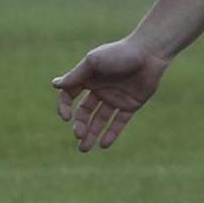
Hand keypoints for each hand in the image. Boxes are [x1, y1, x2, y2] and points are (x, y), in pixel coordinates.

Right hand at [53, 37, 170, 150]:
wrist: (149, 53)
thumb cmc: (119, 53)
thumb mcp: (94, 62)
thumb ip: (75, 76)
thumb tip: (54, 85)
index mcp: (88, 79)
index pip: (69, 96)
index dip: (64, 107)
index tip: (66, 117)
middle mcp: (100, 89)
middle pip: (84, 112)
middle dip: (80, 126)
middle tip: (78, 136)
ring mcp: (115, 98)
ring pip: (100, 120)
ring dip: (92, 134)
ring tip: (84, 149)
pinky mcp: (131, 105)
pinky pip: (119, 122)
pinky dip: (112, 133)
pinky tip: (104, 145)